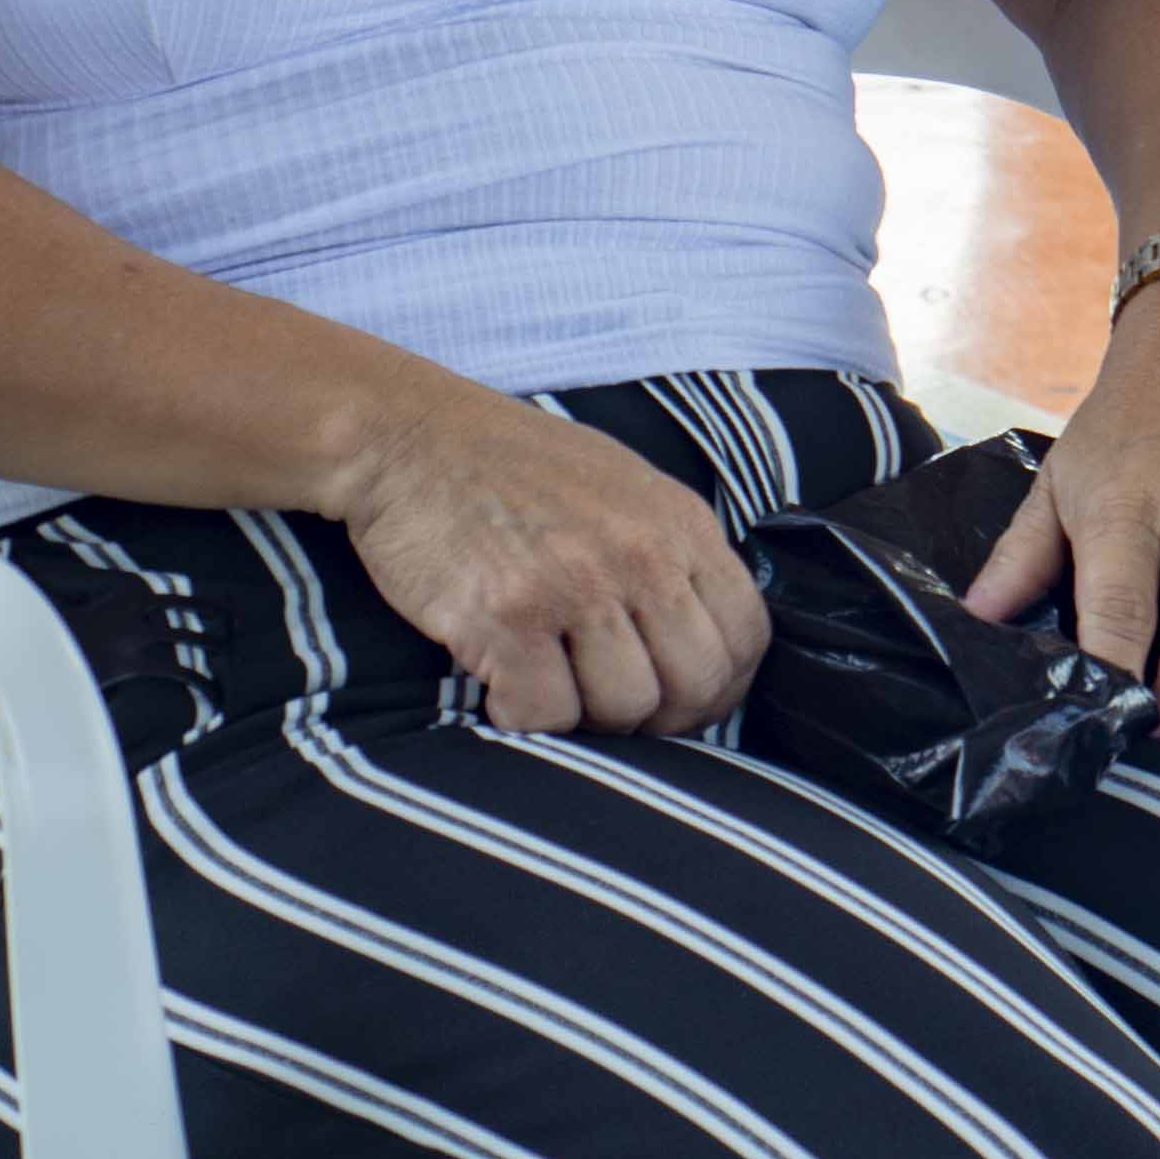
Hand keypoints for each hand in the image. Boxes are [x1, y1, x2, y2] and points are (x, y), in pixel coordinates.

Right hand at [332, 386, 768, 737]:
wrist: (412, 439)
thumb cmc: (517, 467)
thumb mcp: (627, 487)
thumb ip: (672, 552)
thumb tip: (703, 633)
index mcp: (680, 525)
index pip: (747, 635)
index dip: (723, 685)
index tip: (684, 701)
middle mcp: (641, 556)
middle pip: (698, 683)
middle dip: (663, 718)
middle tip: (615, 711)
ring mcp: (575, 587)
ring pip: (626, 708)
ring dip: (589, 719)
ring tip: (553, 687)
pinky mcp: (505, 618)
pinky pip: (545, 714)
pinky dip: (525, 720)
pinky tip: (505, 691)